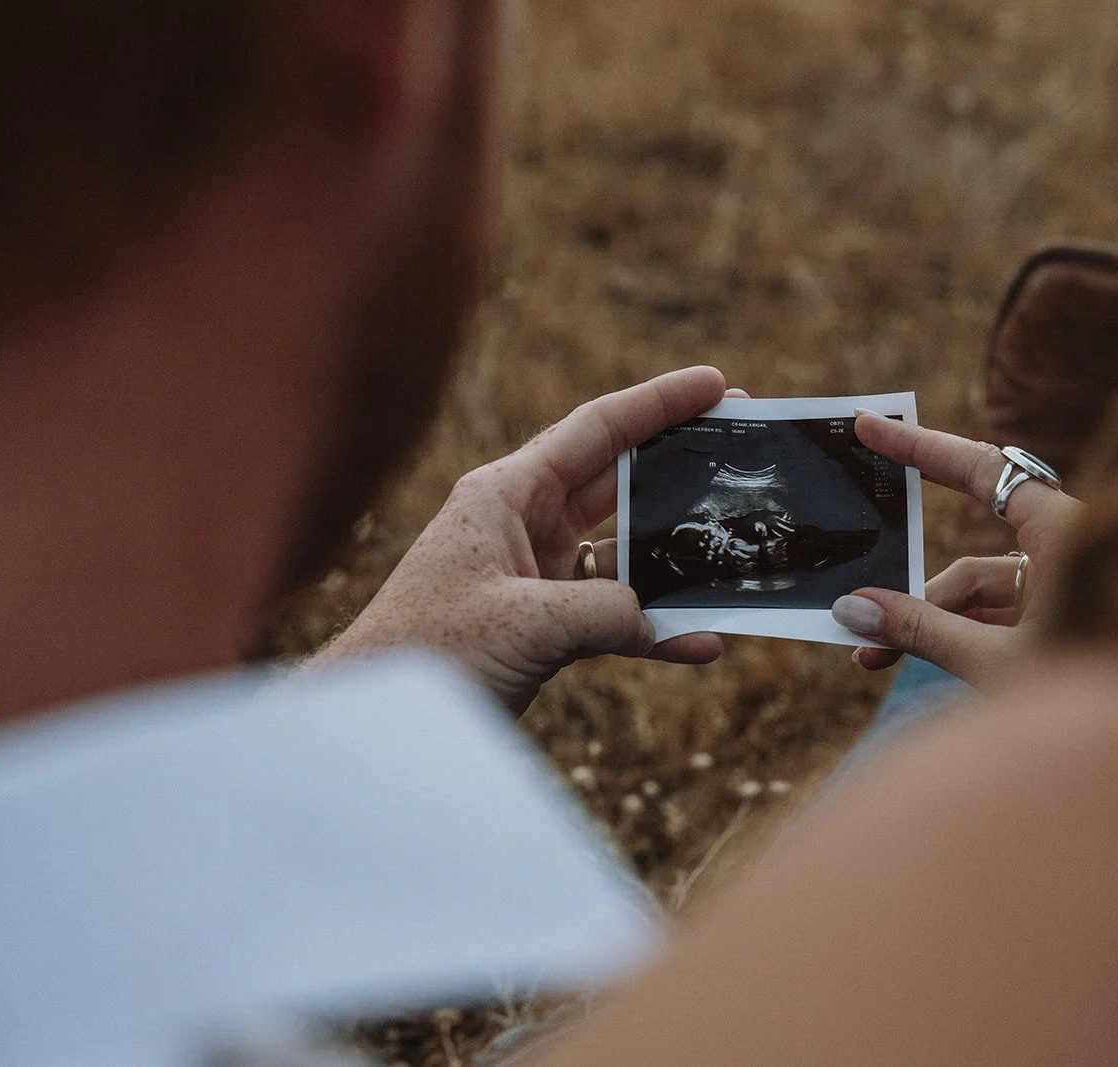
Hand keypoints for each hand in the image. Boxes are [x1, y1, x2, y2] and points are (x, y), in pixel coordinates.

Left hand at [316, 367, 734, 711]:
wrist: (376, 721)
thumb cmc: (425, 655)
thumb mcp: (524, 622)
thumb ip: (606, 609)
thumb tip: (664, 618)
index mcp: (505, 493)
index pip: (595, 430)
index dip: (659, 403)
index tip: (718, 384)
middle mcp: (523, 522)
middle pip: (618, 477)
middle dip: (679, 461)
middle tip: (741, 442)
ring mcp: (537, 573)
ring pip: (625, 548)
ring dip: (676, 554)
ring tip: (735, 542)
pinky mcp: (545, 622)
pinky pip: (615, 612)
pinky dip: (656, 628)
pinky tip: (699, 643)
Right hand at [832, 414, 1082, 690]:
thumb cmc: (1107, 694)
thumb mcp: (999, 661)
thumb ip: (923, 632)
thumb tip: (853, 610)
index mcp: (1067, 534)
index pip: (980, 471)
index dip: (920, 448)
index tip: (870, 425)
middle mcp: (1070, 553)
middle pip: (972, 551)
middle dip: (910, 583)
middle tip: (852, 580)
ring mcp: (1072, 594)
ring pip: (984, 595)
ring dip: (930, 624)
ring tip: (870, 660)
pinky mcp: (1070, 628)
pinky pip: (1004, 620)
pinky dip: (962, 638)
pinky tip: (914, 663)